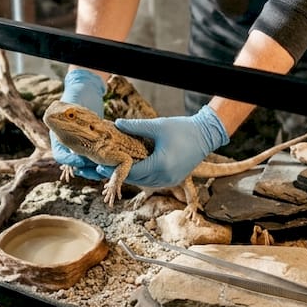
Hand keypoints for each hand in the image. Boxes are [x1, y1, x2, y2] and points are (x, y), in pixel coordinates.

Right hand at [51, 69, 105, 178]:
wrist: (87, 92)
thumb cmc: (77, 96)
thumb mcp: (71, 104)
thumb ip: (67, 110)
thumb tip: (61, 113)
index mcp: (59, 136)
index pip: (61, 155)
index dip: (69, 161)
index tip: (81, 161)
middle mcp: (69, 144)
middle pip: (75, 164)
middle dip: (86, 168)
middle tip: (97, 167)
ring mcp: (81, 146)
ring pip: (86, 164)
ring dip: (95, 168)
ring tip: (106, 167)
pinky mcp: (93, 145)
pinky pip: (96, 158)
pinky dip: (103, 161)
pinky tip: (112, 161)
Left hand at [102, 105, 228, 187]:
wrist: (205, 135)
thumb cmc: (182, 129)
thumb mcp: (157, 126)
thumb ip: (135, 126)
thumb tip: (117, 124)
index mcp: (160, 165)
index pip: (132, 171)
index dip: (115, 169)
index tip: (101, 164)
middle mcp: (165, 177)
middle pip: (136, 179)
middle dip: (120, 174)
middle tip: (103, 167)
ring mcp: (170, 180)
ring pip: (144, 182)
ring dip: (131, 176)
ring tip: (115, 169)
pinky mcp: (173, 179)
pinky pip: (152, 181)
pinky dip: (142, 176)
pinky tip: (133, 169)